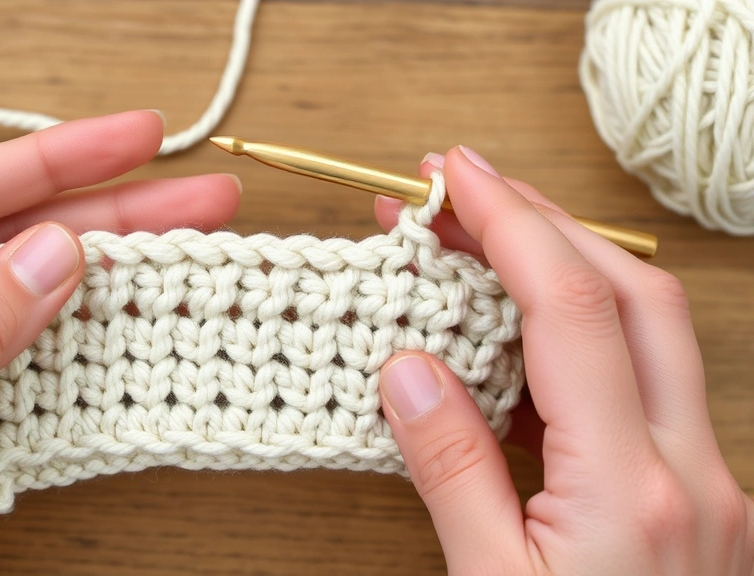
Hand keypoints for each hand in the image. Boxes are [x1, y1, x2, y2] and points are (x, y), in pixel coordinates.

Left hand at [0, 110, 240, 575]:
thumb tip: (58, 254)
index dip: (53, 159)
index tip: (137, 138)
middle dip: (103, 213)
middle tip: (196, 200)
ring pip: (13, 295)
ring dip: (97, 279)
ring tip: (181, 257)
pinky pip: (9, 354)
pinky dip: (67, 344)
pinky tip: (121, 325)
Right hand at [374, 147, 753, 573]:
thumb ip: (450, 471)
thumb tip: (407, 366)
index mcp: (634, 491)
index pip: (571, 310)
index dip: (509, 224)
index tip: (450, 175)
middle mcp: (693, 469)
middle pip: (633, 291)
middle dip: (543, 220)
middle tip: (457, 191)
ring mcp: (708, 478)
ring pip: (649, 326)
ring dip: (563, 266)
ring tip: (472, 245)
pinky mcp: (698, 491)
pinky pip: (643, 380)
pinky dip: (576, 334)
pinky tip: (513, 336)